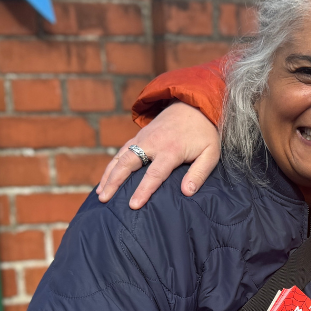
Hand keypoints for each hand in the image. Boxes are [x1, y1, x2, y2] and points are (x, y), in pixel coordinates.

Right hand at [96, 102, 221, 208]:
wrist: (194, 105)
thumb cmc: (203, 134)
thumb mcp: (210, 153)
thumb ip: (199, 174)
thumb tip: (187, 192)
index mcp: (171, 150)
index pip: (154, 174)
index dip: (143, 190)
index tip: (133, 205)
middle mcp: (152, 143)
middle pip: (128, 164)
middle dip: (114, 182)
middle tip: (104, 200)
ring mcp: (143, 138)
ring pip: (120, 157)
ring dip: (108, 175)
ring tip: (100, 193)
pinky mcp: (139, 136)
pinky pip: (121, 151)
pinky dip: (112, 165)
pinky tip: (106, 178)